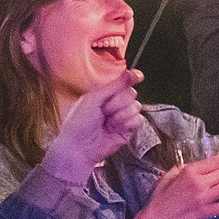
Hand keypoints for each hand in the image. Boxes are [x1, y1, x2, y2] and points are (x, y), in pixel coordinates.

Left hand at [44, 70, 146, 185]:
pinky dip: (127, 124)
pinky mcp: (129, 128)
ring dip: (121, 115)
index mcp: (104, 93)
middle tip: (104, 111)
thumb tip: (132, 72)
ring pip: (136, 107)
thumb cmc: (79, 122)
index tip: (138, 76)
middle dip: (118, 102)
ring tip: (107, 123)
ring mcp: (123, 115)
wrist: (80, 146)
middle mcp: (115, 103)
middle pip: (131, 93)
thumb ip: (114, 85)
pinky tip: (115, 129)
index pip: (123, 81)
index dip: (132, 78)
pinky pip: (139, 120)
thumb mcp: (93, 98)